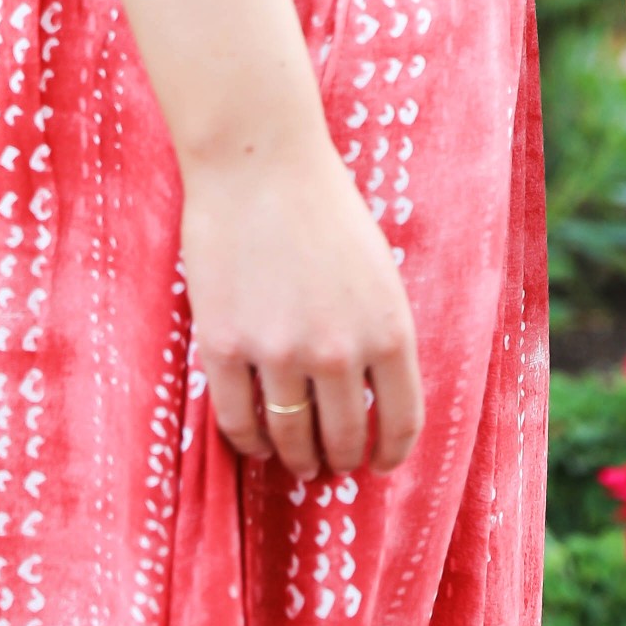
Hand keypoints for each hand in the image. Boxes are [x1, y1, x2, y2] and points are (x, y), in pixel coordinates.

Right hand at [180, 134, 424, 480]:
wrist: (258, 161)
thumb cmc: (323, 206)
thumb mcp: (378, 272)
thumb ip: (379, 335)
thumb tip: (372, 400)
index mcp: (388, 330)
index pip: (401, 422)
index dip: (390, 454)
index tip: (379, 464)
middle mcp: (338, 351)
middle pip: (342, 438)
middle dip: (338, 460)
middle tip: (329, 464)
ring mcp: (277, 352)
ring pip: (290, 438)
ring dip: (294, 459)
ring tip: (293, 461)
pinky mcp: (224, 345)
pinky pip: (238, 420)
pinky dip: (248, 441)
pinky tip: (255, 441)